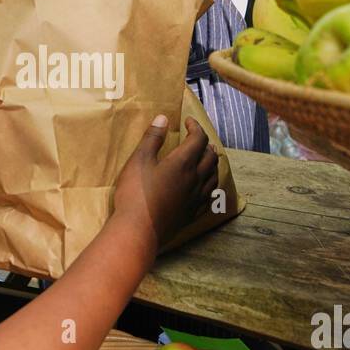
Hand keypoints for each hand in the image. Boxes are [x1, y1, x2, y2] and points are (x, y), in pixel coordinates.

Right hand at [113, 116, 218, 250]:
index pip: (198, 139)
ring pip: (214, 177)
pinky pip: (209, 197)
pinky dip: (210, 186)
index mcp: (183, 163)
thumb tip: (163, 118)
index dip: (195, 127)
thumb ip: (152, 138)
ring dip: (212, 164)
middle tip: (197, 140)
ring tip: (205, 160)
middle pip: (210, 157)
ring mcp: (195, 199)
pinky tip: (205, 188)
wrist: (138, 231)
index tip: (187, 121)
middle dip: (206, 144)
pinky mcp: (192, 214)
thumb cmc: (135, 193)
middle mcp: (195, 179)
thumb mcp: (139, 161)